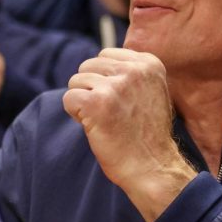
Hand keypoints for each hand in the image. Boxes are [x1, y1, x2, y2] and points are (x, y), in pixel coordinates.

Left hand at [63, 48, 194, 221]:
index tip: (118, 101)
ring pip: (76, 80)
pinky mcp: (96, 103)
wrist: (152, 166)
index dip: (104, 78)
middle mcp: (133, 70)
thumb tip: (100, 61)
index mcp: (149, 63)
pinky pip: (68, 98)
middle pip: (88, 65)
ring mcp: (114, 85)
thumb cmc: (147, 134)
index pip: (107, 54)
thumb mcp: (151, 91)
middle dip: (91, 88)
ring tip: (103, 120)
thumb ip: (130, 72)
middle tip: (108, 113)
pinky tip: (93, 126)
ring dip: (83, 101)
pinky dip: (75, 113)